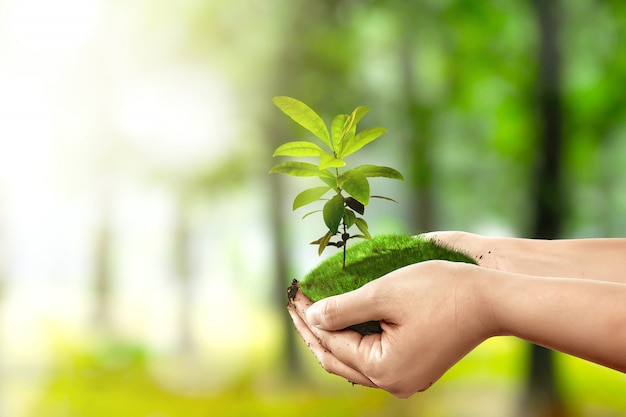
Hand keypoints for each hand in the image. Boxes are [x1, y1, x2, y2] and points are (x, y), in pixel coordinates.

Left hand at [287, 260, 492, 397]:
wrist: (491, 299)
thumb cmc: (440, 291)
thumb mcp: (384, 294)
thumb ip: (343, 309)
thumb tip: (312, 319)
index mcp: (384, 369)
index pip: (330, 343)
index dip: (308, 317)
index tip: (294, 292)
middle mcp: (394, 382)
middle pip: (338, 358)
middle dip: (314, 330)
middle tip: (295, 304)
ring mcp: (406, 377)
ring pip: (354, 360)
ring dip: (333, 335)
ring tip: (312, 311)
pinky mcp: (415, 366)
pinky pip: (373, 357)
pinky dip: (354, 338)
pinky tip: (343, 319)